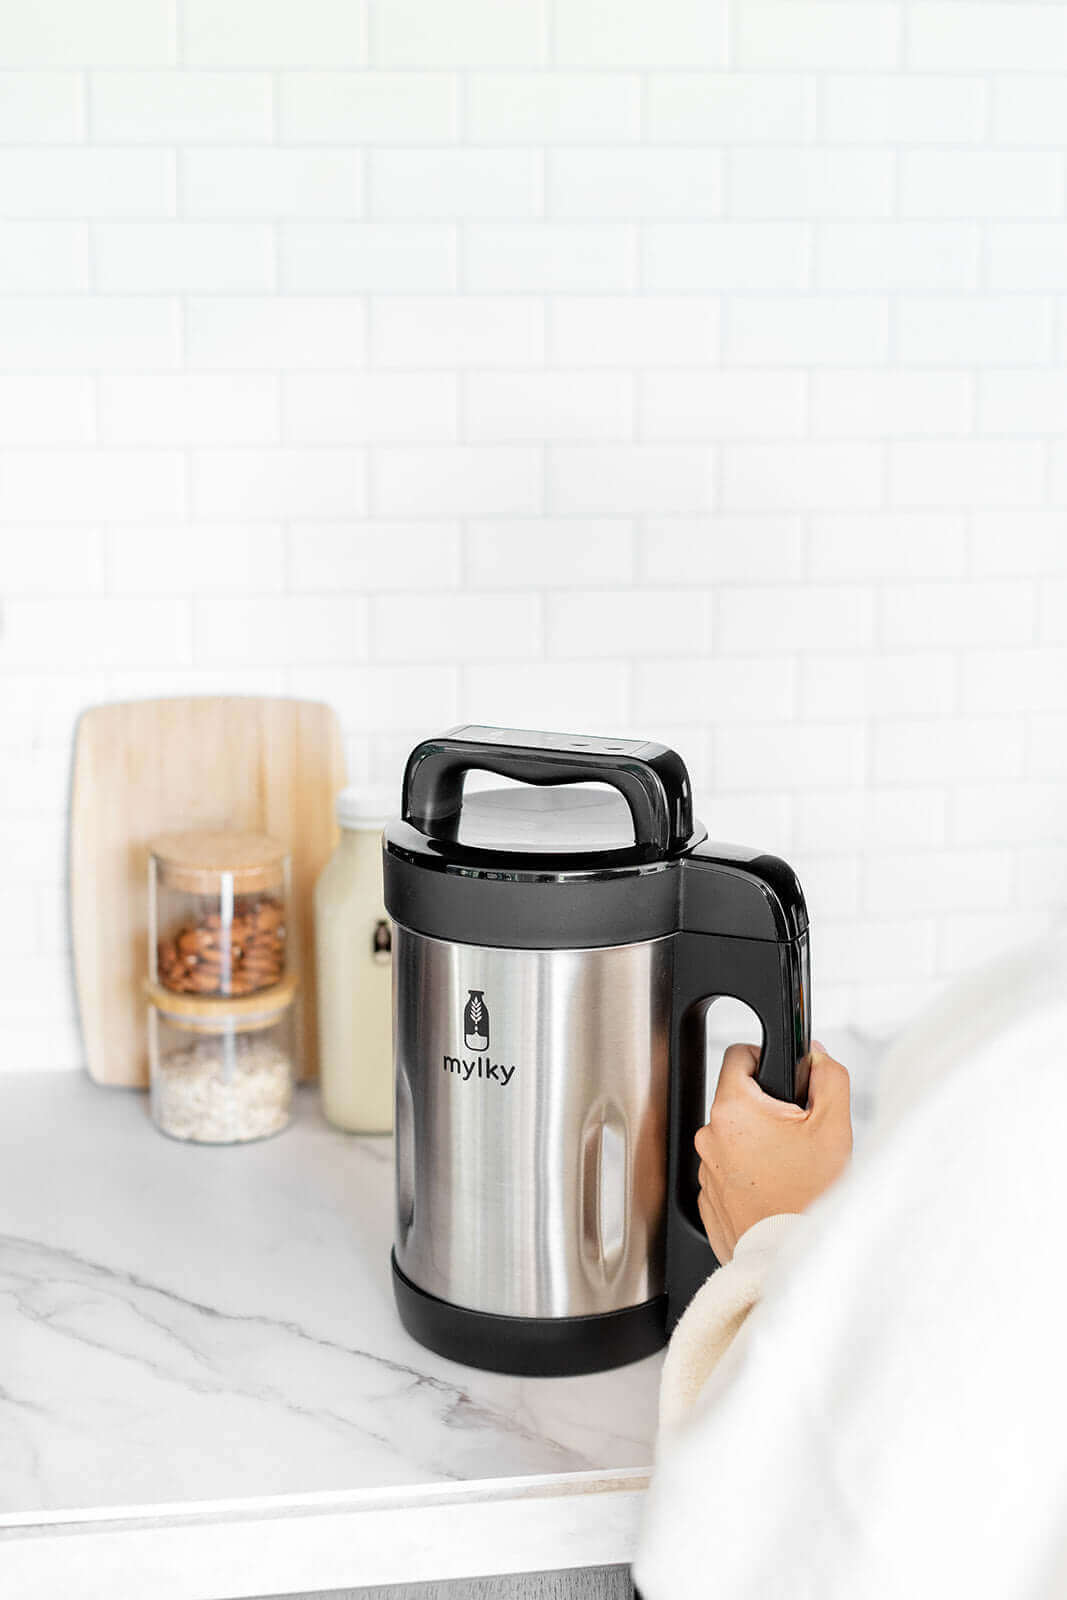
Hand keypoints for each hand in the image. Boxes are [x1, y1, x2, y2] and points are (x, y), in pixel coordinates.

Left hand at [695, 1042, 851, 1262]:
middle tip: (796, 1133)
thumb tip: (815, 1055)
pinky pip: (728, 1170)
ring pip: (734, 1137)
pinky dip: (748, 1173)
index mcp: (733, 1110)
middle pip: (738, 1100)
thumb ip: (828, 1076)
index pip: (738, 1055)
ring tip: (787, 1167)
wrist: (792, 1255)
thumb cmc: (809, 1197)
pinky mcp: (708, 1198)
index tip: (780, 1078)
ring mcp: (706, 1170)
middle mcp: (710, 1136)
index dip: (763, 1057)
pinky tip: (773, 1188)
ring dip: (756, 1143)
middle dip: (766, 1109)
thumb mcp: (834, 1126)